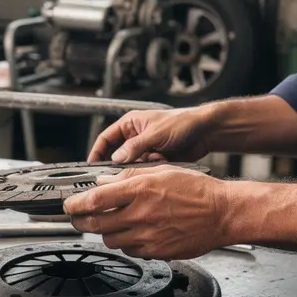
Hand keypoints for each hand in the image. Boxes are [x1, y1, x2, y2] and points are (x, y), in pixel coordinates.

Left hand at [63, 165, 232, 259]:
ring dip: (104, 231)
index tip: (69, 205)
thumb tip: (104, 180)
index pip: (96, 200)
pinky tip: (131, 232)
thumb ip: (129, 176)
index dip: (76, 204)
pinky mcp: (157, 252)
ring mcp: (149, 236)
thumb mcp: (161, 171)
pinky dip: (125, 242)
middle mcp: (142, 214)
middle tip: (77, 217)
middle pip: (97, 223)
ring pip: (111, 239)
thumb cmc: (197, 190)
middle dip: (81, 221)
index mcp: (141, 190)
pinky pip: (130, 250)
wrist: (222, 213)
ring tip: (108, 222)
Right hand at [88, 107, 211, 162]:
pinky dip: (151, 169)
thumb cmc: (181, 122)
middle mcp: (135, 137)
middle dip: (119, 164)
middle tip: (117, 175)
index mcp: (130, 124)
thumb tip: (115, 159)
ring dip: (139, 167)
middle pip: (117, 154)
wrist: (205, 132)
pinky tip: (162, 162)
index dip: (97, 152)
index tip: (92, 166)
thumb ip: (134, 147)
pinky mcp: (156, 160)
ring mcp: (145, 149)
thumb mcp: (155, 133)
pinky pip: (145, 170)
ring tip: (152, 161)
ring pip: (132, 165)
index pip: (105, 138)